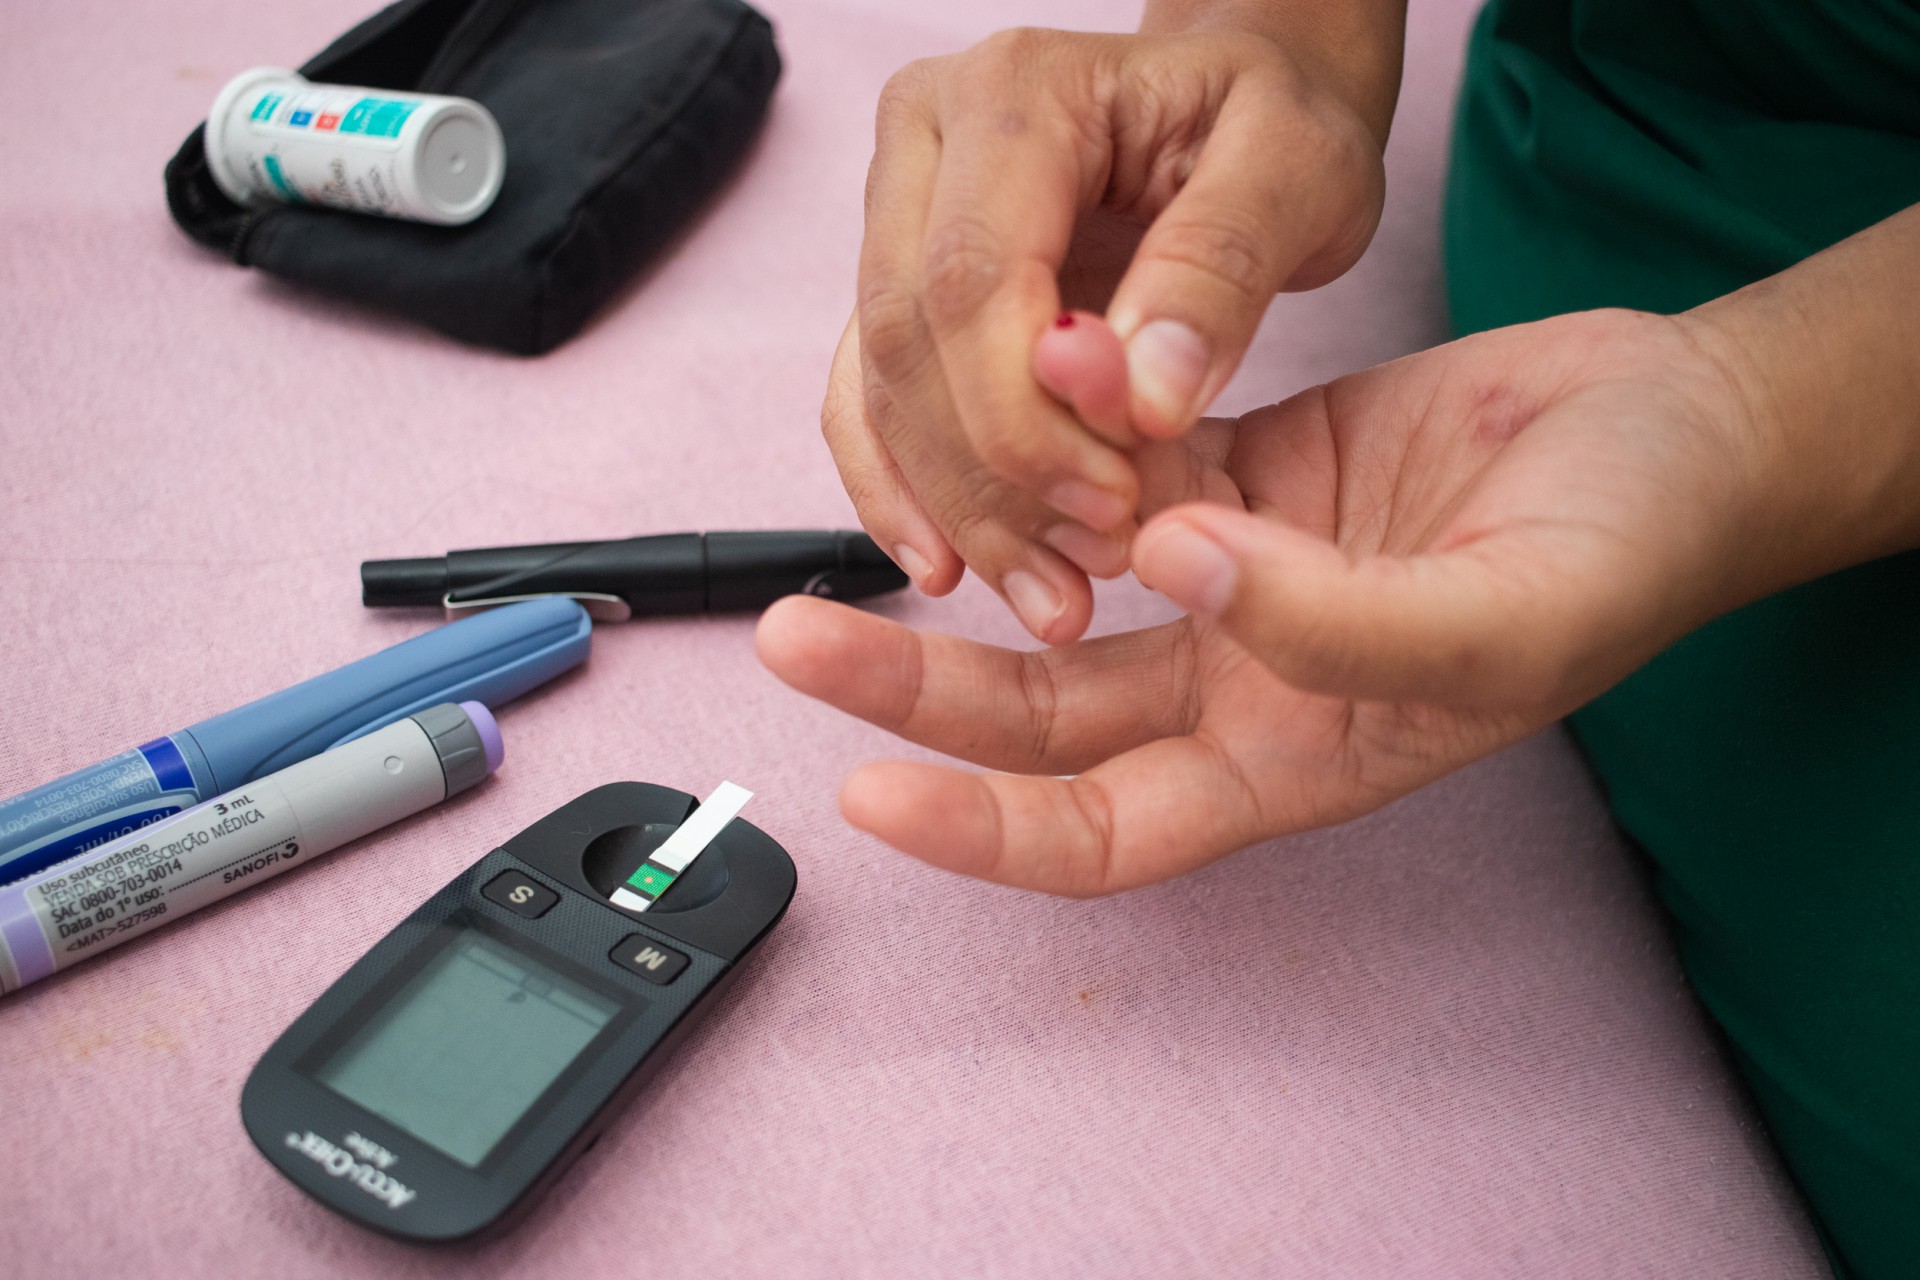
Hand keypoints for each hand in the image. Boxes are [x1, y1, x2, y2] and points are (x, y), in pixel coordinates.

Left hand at [765, 308, 1800, 894]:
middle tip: (799, 634)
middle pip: (1041, 716)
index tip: (870, 794)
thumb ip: (1338, 627)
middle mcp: (1238, 685)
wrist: (1677, 433)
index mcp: (1292, 762)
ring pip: (1059, 592)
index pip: (1104, 829)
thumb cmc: (1623, 554)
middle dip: (916, 685)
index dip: (983, 831)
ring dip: (966, 558)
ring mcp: (1230, 578)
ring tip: (855, 528)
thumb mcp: (1498, 622)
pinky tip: (1027, 398)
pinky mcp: (1239, 474)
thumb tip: (1178, 569)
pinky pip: (1121, 469)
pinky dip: (1070, 439)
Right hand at [827, 22, 1392, 645]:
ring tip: (1045, 595)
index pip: (972, 279)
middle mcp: (924, 141)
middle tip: (1089, 570)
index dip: (1025, 416)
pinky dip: (905, 491)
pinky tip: (953, 566)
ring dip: (954, 507)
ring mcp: (895, 212)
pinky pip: (865, 400)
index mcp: (1013, 94)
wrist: (1235, 105)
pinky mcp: (898, 282)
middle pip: (908, 340)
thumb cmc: (1274, 122)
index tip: (1116, 502)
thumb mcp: (1300, 170)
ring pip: (879, 384)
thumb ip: (1221, 272)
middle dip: (992, 478)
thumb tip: (1144, 403)